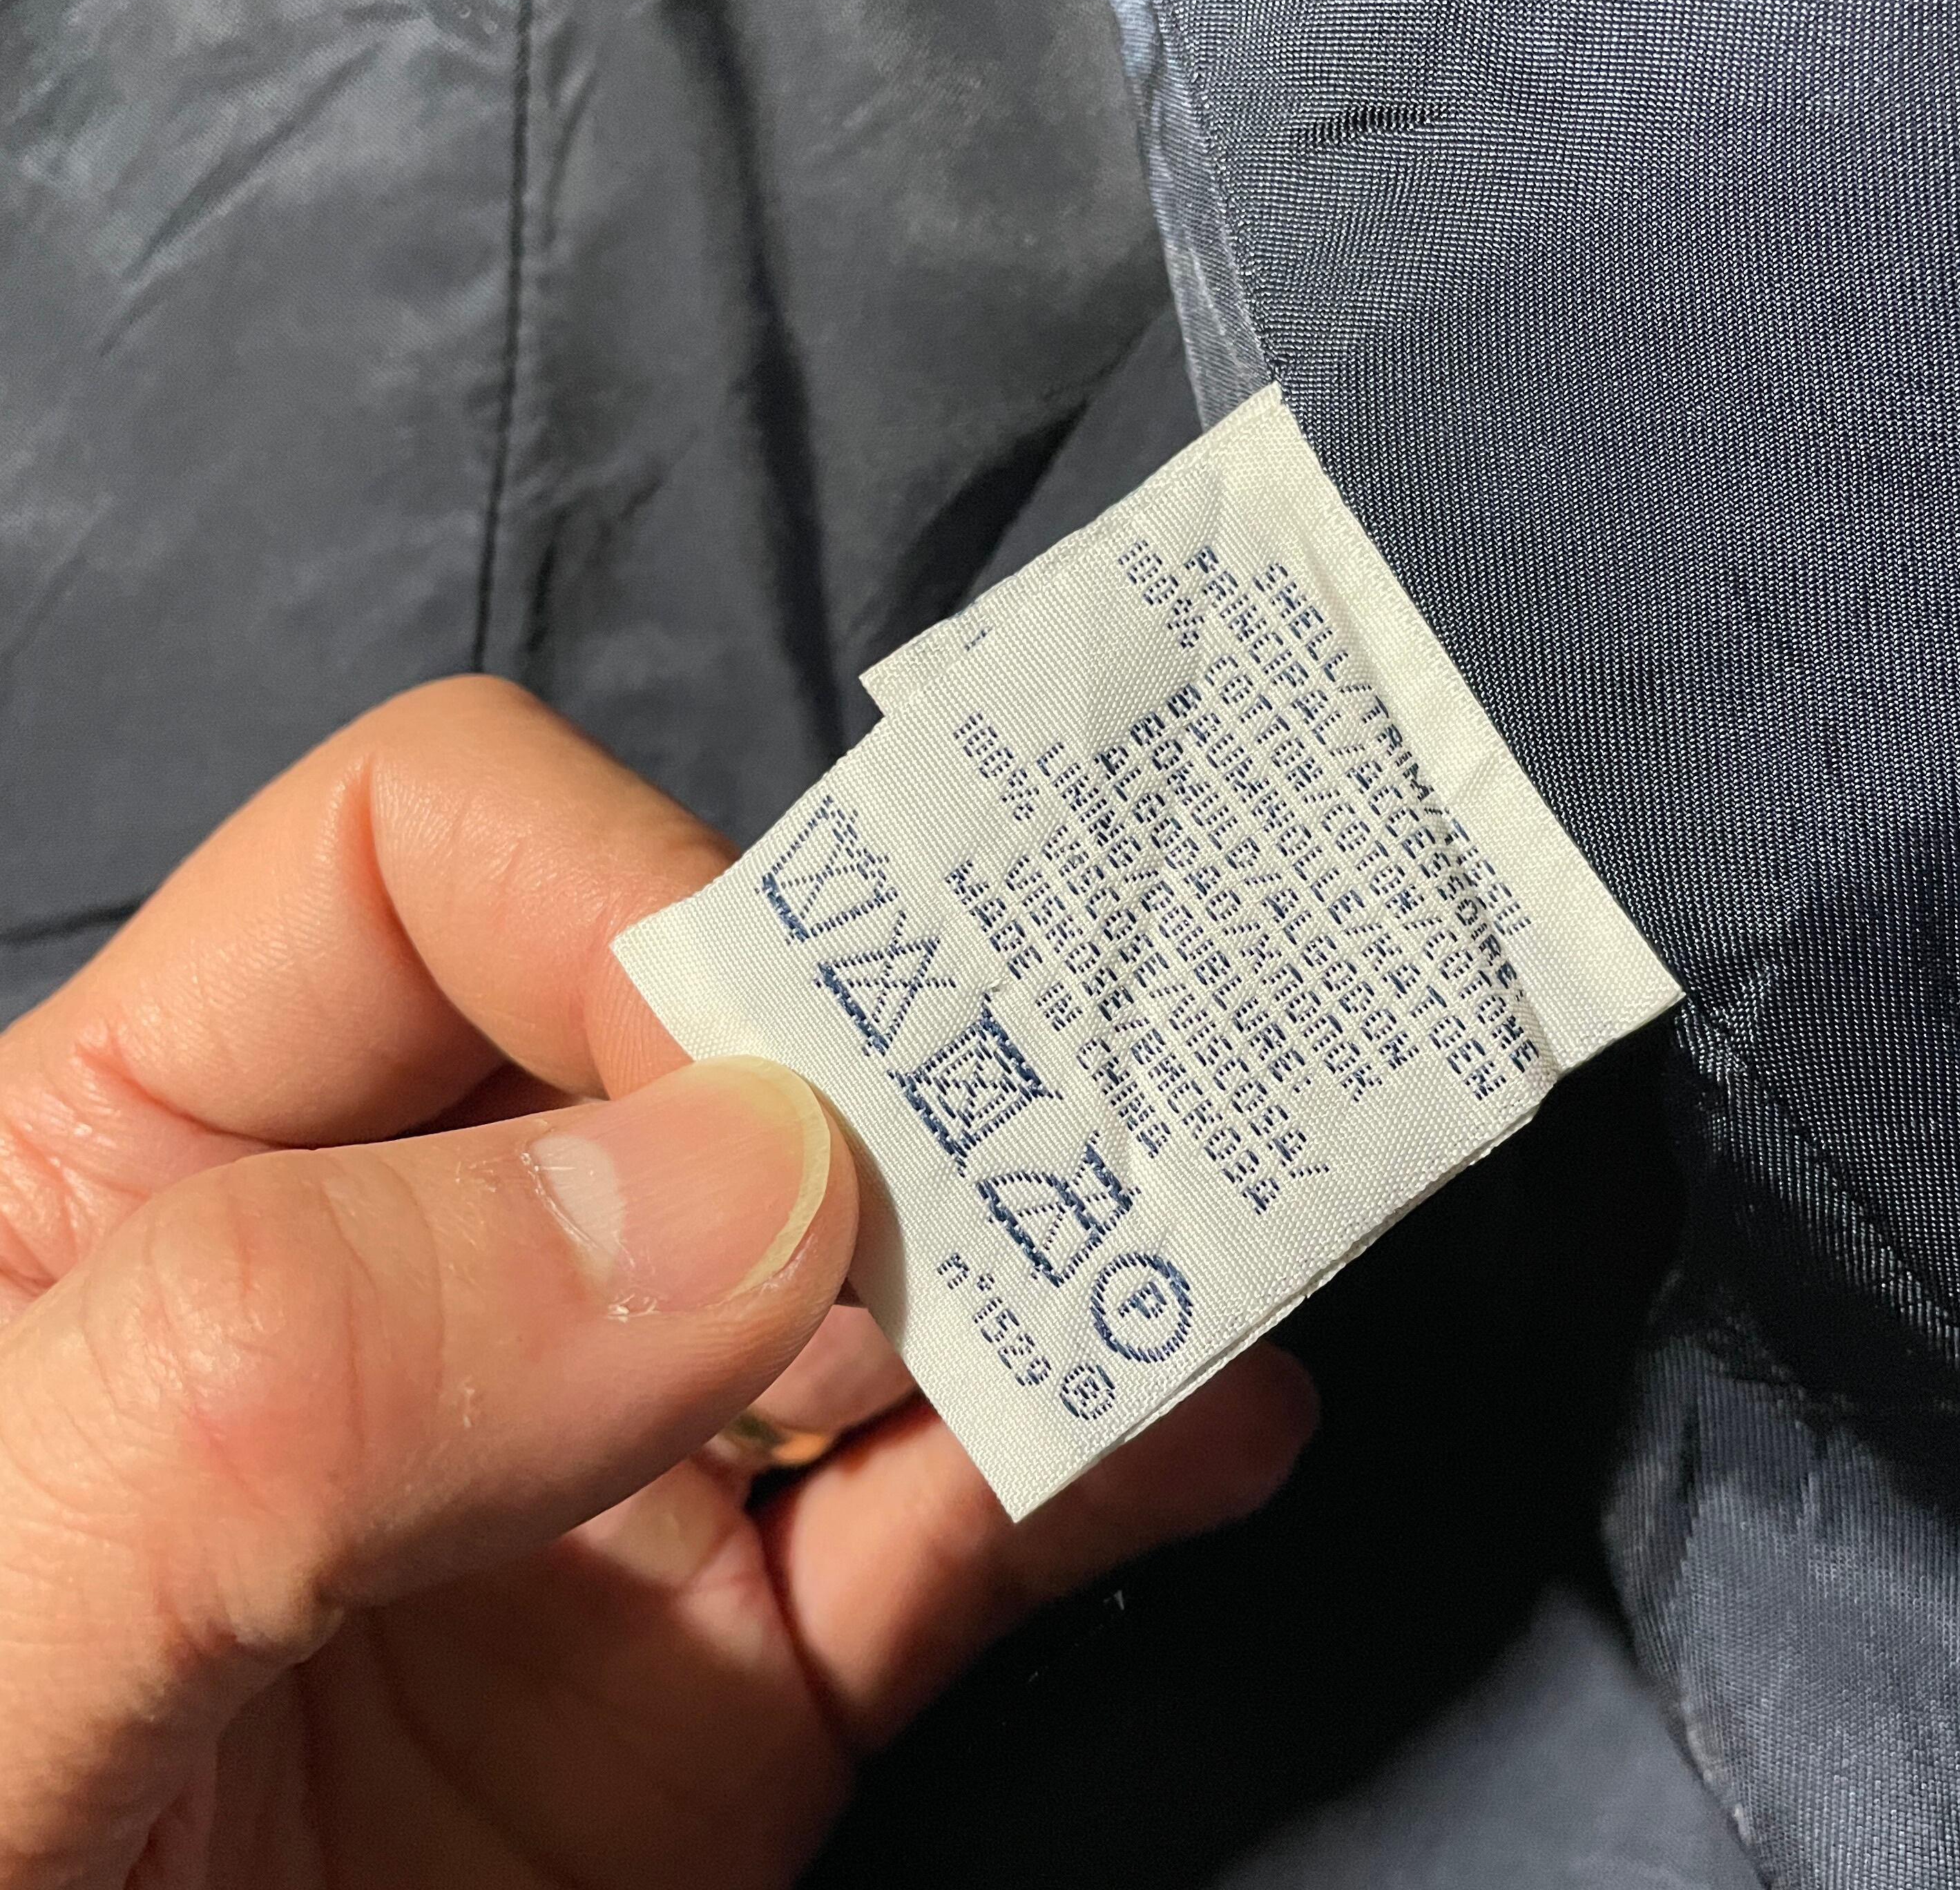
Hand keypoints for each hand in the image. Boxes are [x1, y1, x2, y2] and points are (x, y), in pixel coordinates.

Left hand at [0, 678, 1315, 1889]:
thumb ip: (281, 1383)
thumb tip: (749, 1194)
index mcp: (150, 1165)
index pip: (441, 869)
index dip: (623, 916)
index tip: (774, 1110)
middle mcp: (407, 1282)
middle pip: (704, 1051)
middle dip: (895, 1071)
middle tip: (1065, 1131)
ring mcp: (584, 1487)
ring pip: (866, 1290)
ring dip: (1041, 1252)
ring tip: (1197, 1245)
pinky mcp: (719, 1696)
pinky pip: (940, 1531)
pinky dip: (1087, 1465)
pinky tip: (1203, 1422)